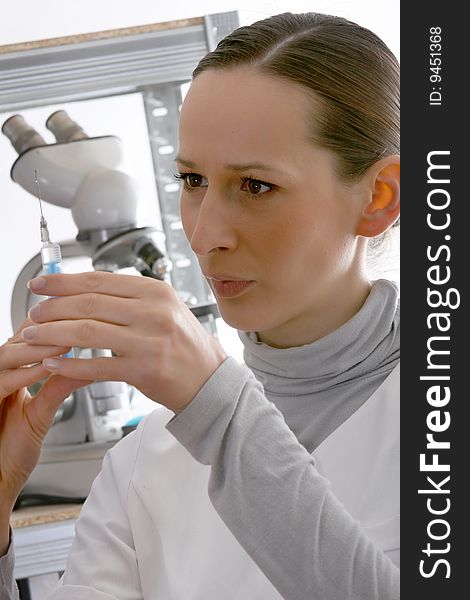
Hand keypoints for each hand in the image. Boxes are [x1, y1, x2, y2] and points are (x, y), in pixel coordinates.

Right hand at [0, 320, 86, 509]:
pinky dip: (25, 373)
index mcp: (7, 376)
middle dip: (45, 332)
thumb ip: (58, 388)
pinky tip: (45, 368)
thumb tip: (87, 369)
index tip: (77, 317)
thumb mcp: (40, 414)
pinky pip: (1, 383)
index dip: (50, 325)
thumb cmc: (9, 453)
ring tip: (65, 343)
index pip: (26, 340)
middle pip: (16, 341)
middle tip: (73, 324)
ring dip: (36, 348)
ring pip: (6, 356)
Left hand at [25, 272, 227, 413]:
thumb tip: (85, 291)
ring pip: (87, 332)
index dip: (64, 281)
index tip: (41, 284)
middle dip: (53, 307)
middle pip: (89, 303)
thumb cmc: (185, 346)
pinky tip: (53, 363)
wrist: (210, 380)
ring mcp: (149, 341)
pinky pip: (96, 366)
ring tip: (33, 336)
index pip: (100, 280)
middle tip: (33, 312)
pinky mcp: (144, 370)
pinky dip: (70, 365)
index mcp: (156, 292)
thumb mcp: (165, 310)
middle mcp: (154, 312)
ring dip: (53, 333)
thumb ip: (130, 299)